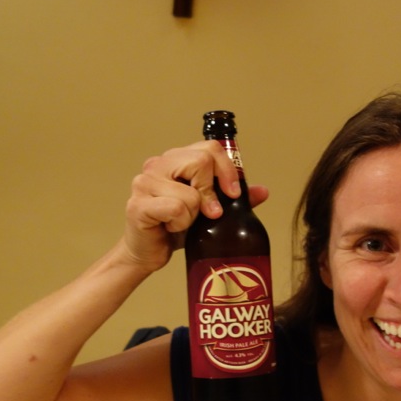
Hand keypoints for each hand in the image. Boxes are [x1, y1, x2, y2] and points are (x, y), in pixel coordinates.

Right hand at [121, 140, 267, 271]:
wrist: (148, 253)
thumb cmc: (175, 228)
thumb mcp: (209, 211)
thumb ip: (233, 199)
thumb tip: (262, 191)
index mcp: (175, 160)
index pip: (210, 148)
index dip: (227, 169)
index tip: (234, 193)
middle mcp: (157, 165)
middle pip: (201, 161)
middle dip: (211, 192)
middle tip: (210, 213)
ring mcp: (144, 183)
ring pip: (191, 193)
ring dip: (193, 215)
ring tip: (180, 221)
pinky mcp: (138, 205)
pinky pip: (175, 208)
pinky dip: (179, 223)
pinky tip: (169, 227)